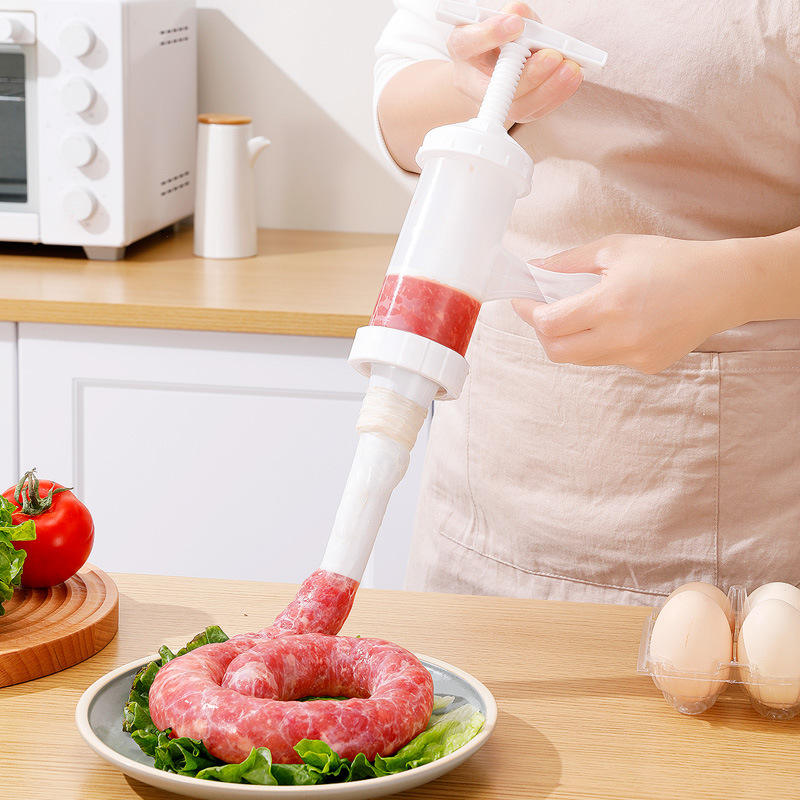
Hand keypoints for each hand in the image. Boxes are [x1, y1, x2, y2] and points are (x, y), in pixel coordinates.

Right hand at [447, 2, 583, 123]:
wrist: (491, 66)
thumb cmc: (495, 39)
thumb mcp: (499, 18)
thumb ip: (512, 14)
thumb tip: (520, 17)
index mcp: (463, 49)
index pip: (467, 43)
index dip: (490, 35)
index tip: (516, 25)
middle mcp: (472, 82)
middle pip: (496, 87)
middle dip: (528, 73)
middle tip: (552, 57)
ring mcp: (493, 103)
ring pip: (518, 106)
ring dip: (548, 88)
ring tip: (570, 68)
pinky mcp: (515, 112)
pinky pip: (535, 111)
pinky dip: (557, 95)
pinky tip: (571, 79)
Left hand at [513, 234, 750, 373]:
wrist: (723, 286)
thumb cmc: (671, 261)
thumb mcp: (617, 248)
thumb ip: (570, 261)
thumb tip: (535, 267)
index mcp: (611, 304)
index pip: (549, 324)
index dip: (528, 313)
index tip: (520, 301)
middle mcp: (621, 337)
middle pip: (557, 352)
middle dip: (541, 333)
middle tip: (541, 312)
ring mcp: (635, 356)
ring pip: (581, 360)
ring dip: (568, 340)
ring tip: (576, 315)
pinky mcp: (648, 366)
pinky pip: (607, 360)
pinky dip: (597, 344)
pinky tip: (613, 324)